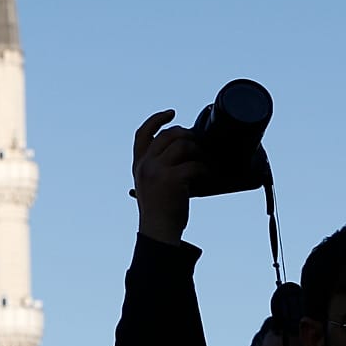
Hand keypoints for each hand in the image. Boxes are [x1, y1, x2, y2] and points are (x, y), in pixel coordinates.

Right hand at [131, 109, 207, 244]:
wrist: (158, 232)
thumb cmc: (159, 212)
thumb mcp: (149, 186)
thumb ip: (158, 168)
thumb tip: (184, 148)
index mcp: (138, 165)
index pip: (143, 133)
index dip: (157, 119)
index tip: (171, 113)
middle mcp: (145, 165)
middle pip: (168, 135)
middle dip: (187, 134)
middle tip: (198, 143)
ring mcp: (157, 171)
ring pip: (183, 145)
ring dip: (198, 151)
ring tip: (204, 161)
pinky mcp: (172, 179)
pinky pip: (195, 164)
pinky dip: (206, 169)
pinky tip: (208, 176)